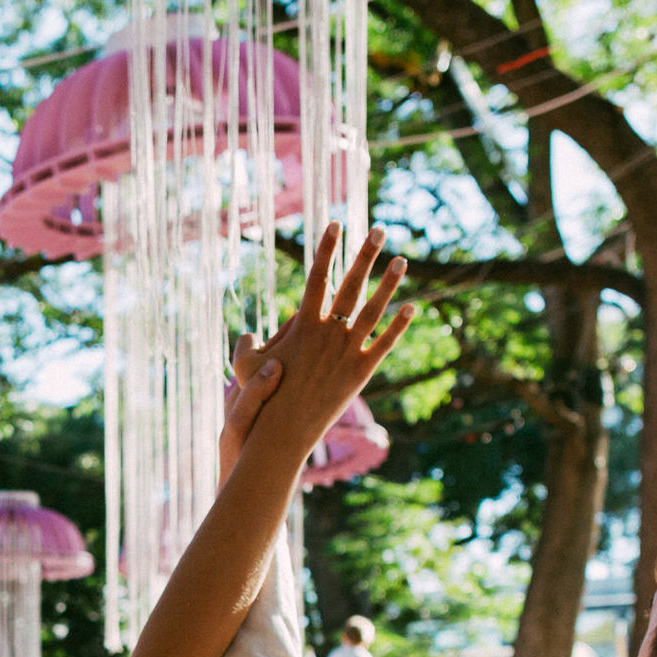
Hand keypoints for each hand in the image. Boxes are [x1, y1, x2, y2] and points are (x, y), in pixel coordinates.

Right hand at [220, 225, 414, 480]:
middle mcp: (329, 331)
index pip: (318, 276)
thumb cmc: (260, 398)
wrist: (280, 432)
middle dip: (365, 253)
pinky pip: (384, 344)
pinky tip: (412, 308)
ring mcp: (347, 351)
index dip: (326, 249)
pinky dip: (399, 326)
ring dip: (389, 282)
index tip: (335, 224)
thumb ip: (245, 344)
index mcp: (303, 324)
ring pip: (374, 309)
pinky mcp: (361, 373)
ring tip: (402, 259)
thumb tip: (245, 334)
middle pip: (351, 284)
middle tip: (378, 229)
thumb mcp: (244, 367)